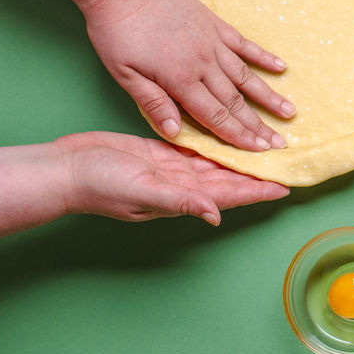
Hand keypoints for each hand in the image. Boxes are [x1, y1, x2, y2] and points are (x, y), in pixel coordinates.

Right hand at [55, 131, 288, 225]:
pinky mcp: (160, 153)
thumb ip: (179, 202)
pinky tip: (231, 137)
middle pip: (230, 179)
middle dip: (258, 174)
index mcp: (182, 196)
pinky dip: (215, 144)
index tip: (286, 186)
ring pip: (216, 163)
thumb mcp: (142, 191)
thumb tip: (215, 216)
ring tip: (267, 150)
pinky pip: (196, 149)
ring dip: (240, 158)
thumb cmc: (99, 184)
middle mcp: (182, 185)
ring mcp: (172, 170)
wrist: (66, 169)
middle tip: (286, 163)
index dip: (258, 190)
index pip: (230, 194)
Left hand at [82, 0, 295, 151]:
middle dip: (258, 125)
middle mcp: (203, 63)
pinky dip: (263, 57)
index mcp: (180, 79)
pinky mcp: (213, 23)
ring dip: (269, 96)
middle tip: (280, 143)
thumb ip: (152, 102)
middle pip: (235, 101)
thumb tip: (176, 133)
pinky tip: (281, 67)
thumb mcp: (123, 72)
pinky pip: (244, 44)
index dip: (238, 136)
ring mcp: (212, 41)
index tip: (260, 151)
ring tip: (290, 112)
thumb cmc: (116, 29)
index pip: (215, 116)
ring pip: (246, 76)